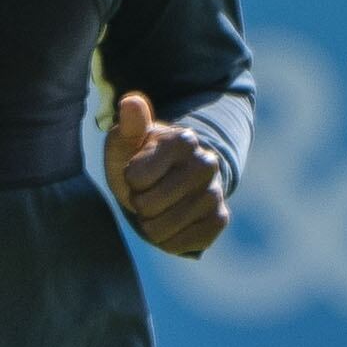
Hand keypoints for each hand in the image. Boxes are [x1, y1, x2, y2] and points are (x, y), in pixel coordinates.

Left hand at [107, 92, 229, 257]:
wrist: (171, 180)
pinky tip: (171, 224)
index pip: (136, 177)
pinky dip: (168, 240)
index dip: (130, 180)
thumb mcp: (128, 141)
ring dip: (151, 225)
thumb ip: (129, 125)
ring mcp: (215, 192)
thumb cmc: (141, 159)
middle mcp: (207, 163)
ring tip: (157, 209)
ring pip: (161, 229)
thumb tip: (131, 103)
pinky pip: (181, 244)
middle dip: (139, 204)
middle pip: (148, 205)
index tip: (139, 172)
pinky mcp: (219, 219)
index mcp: (184, 139)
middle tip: (147, 193)